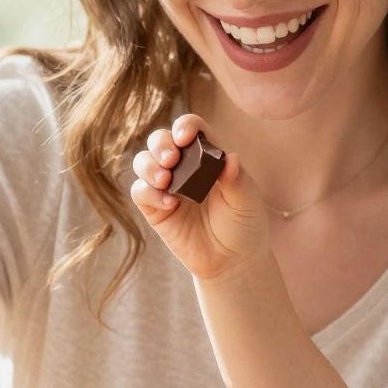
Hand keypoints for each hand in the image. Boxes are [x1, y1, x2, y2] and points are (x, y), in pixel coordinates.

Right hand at [128, 113, 270, 281]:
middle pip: (160, 140)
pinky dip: (149, 193)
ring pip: (143, 162)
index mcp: (207, 156)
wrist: (233, 261)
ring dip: (149, 165)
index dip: (185, 126)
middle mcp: (184, 167)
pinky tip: (169, 204)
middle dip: (160, 144)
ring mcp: (167, 187)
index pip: (191, 129)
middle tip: (171, 160)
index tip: (185, 138)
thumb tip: (231, 158)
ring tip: (165, 180)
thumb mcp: (247, 201)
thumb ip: (238, 180)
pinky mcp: (155, 209)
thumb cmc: (244, 225)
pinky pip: (140, 192)